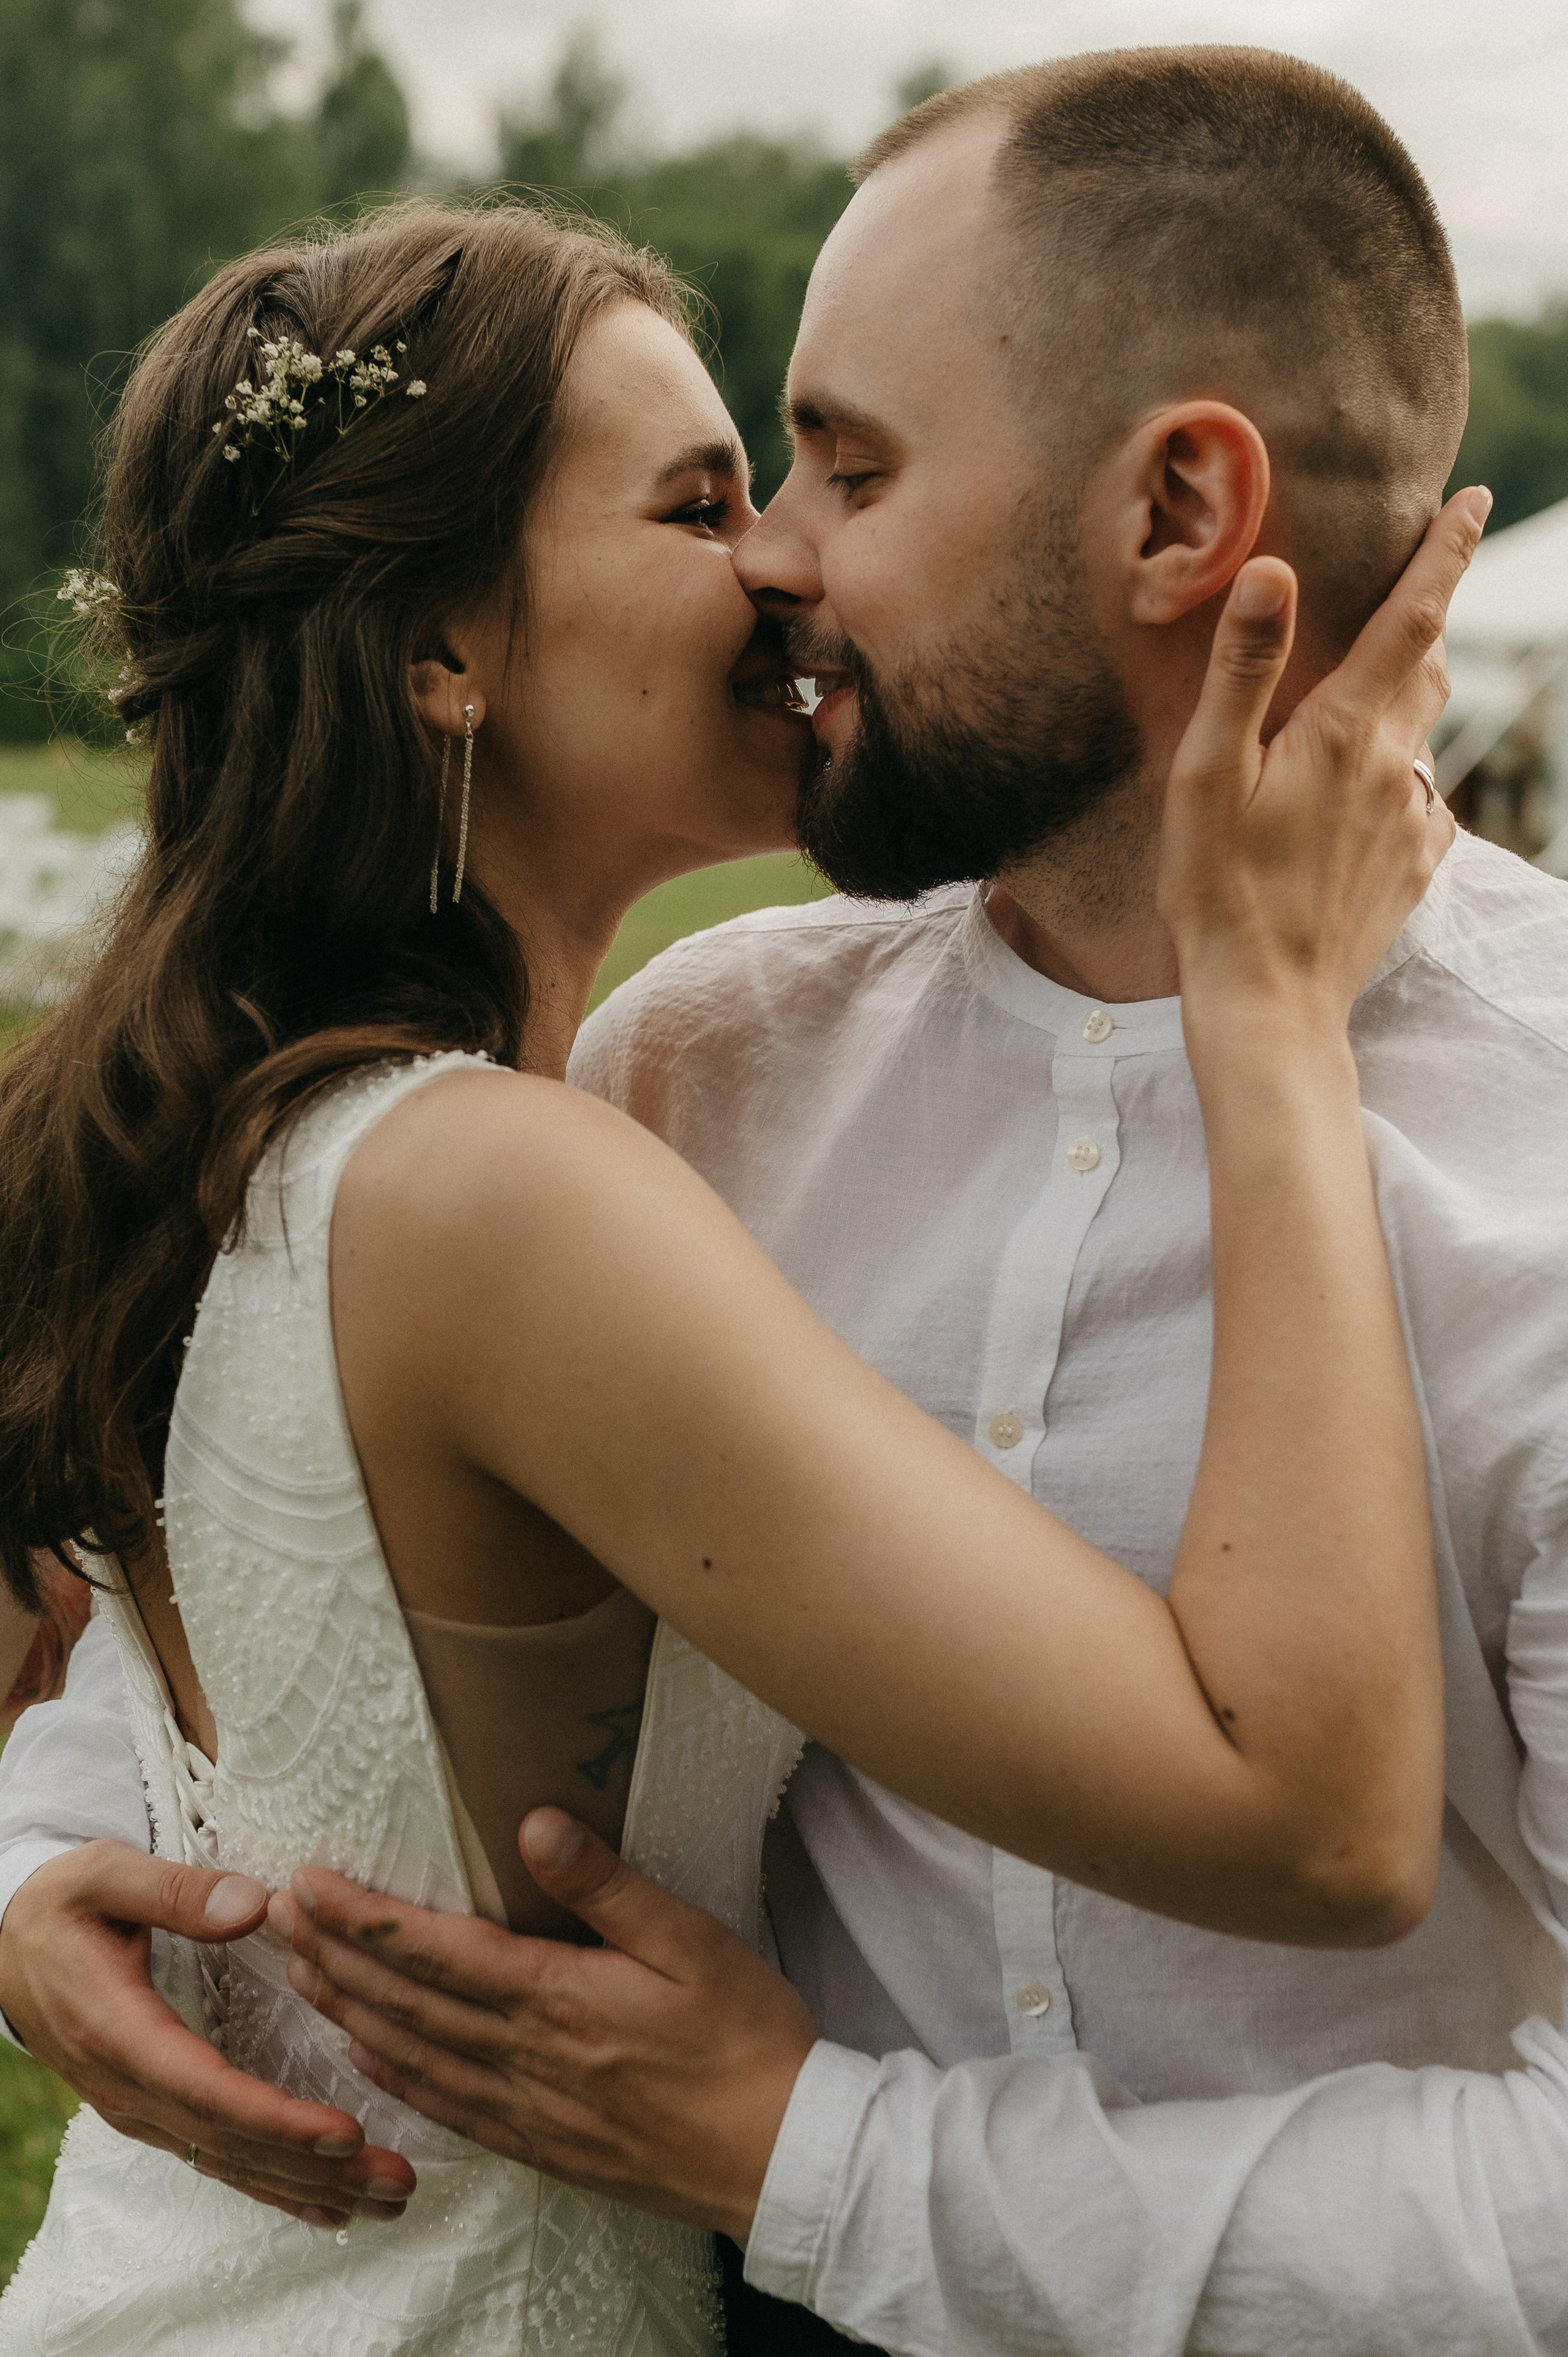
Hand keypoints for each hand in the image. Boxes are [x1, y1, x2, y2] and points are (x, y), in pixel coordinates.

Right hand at [0, 1841, 415, 2225]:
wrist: (3, 1947)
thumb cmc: (62, 1905)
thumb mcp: (103, 1876)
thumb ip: (175, 1890)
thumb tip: (255, 1904)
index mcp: (119, 2031)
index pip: (207, 2090)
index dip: (276, 2119)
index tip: (344, 2134)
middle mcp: (129, 2086)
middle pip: (231, 2143)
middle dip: (316, 2168)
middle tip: (397, 2180)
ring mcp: (140, 2107)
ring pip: (230, 2162)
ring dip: (309, 2187)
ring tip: (387, 2199)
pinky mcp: (153, 2110)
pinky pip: (218, 2157)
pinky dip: (275, 2184)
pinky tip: (329, 2202)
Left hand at [272, 1807, 818, 2243]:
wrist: (781, 2157)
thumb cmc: (747, 2038)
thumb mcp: (692, 1940)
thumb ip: (606, 1883)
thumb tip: (534, 1822)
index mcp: (557, 1999)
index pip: (434, 1950)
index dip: (363, 1915)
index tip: (309, 1881)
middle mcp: (524, 2057)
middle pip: (404, 2002)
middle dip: (333, 1954)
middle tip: (276, 1916)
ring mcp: (528, 2109)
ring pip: (410, 2056)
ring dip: (346, 2011)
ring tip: (299, 1973)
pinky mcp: (541, 2144)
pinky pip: (444, 2108)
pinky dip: (392, 2078)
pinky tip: (366, 2060)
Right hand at [1157, 485, 1487, 1038]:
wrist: (1268, 1006)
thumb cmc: (1219, 891)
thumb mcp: (1207, 774)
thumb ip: (1243, 670)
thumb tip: (1275, 570)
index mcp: (1346, 733)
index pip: (1413, 617)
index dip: (1444, 553)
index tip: (1470, 501)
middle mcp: (1395, 768)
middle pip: (1427, 666)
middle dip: (1423, 617)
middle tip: (1410, 581)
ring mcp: (1412, 821)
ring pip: (1424, 732)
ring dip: (1409, 694)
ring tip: (1373, 684)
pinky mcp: (1413, 868)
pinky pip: (1421, 797)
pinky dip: (1401, 770)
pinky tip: (1366, 788)